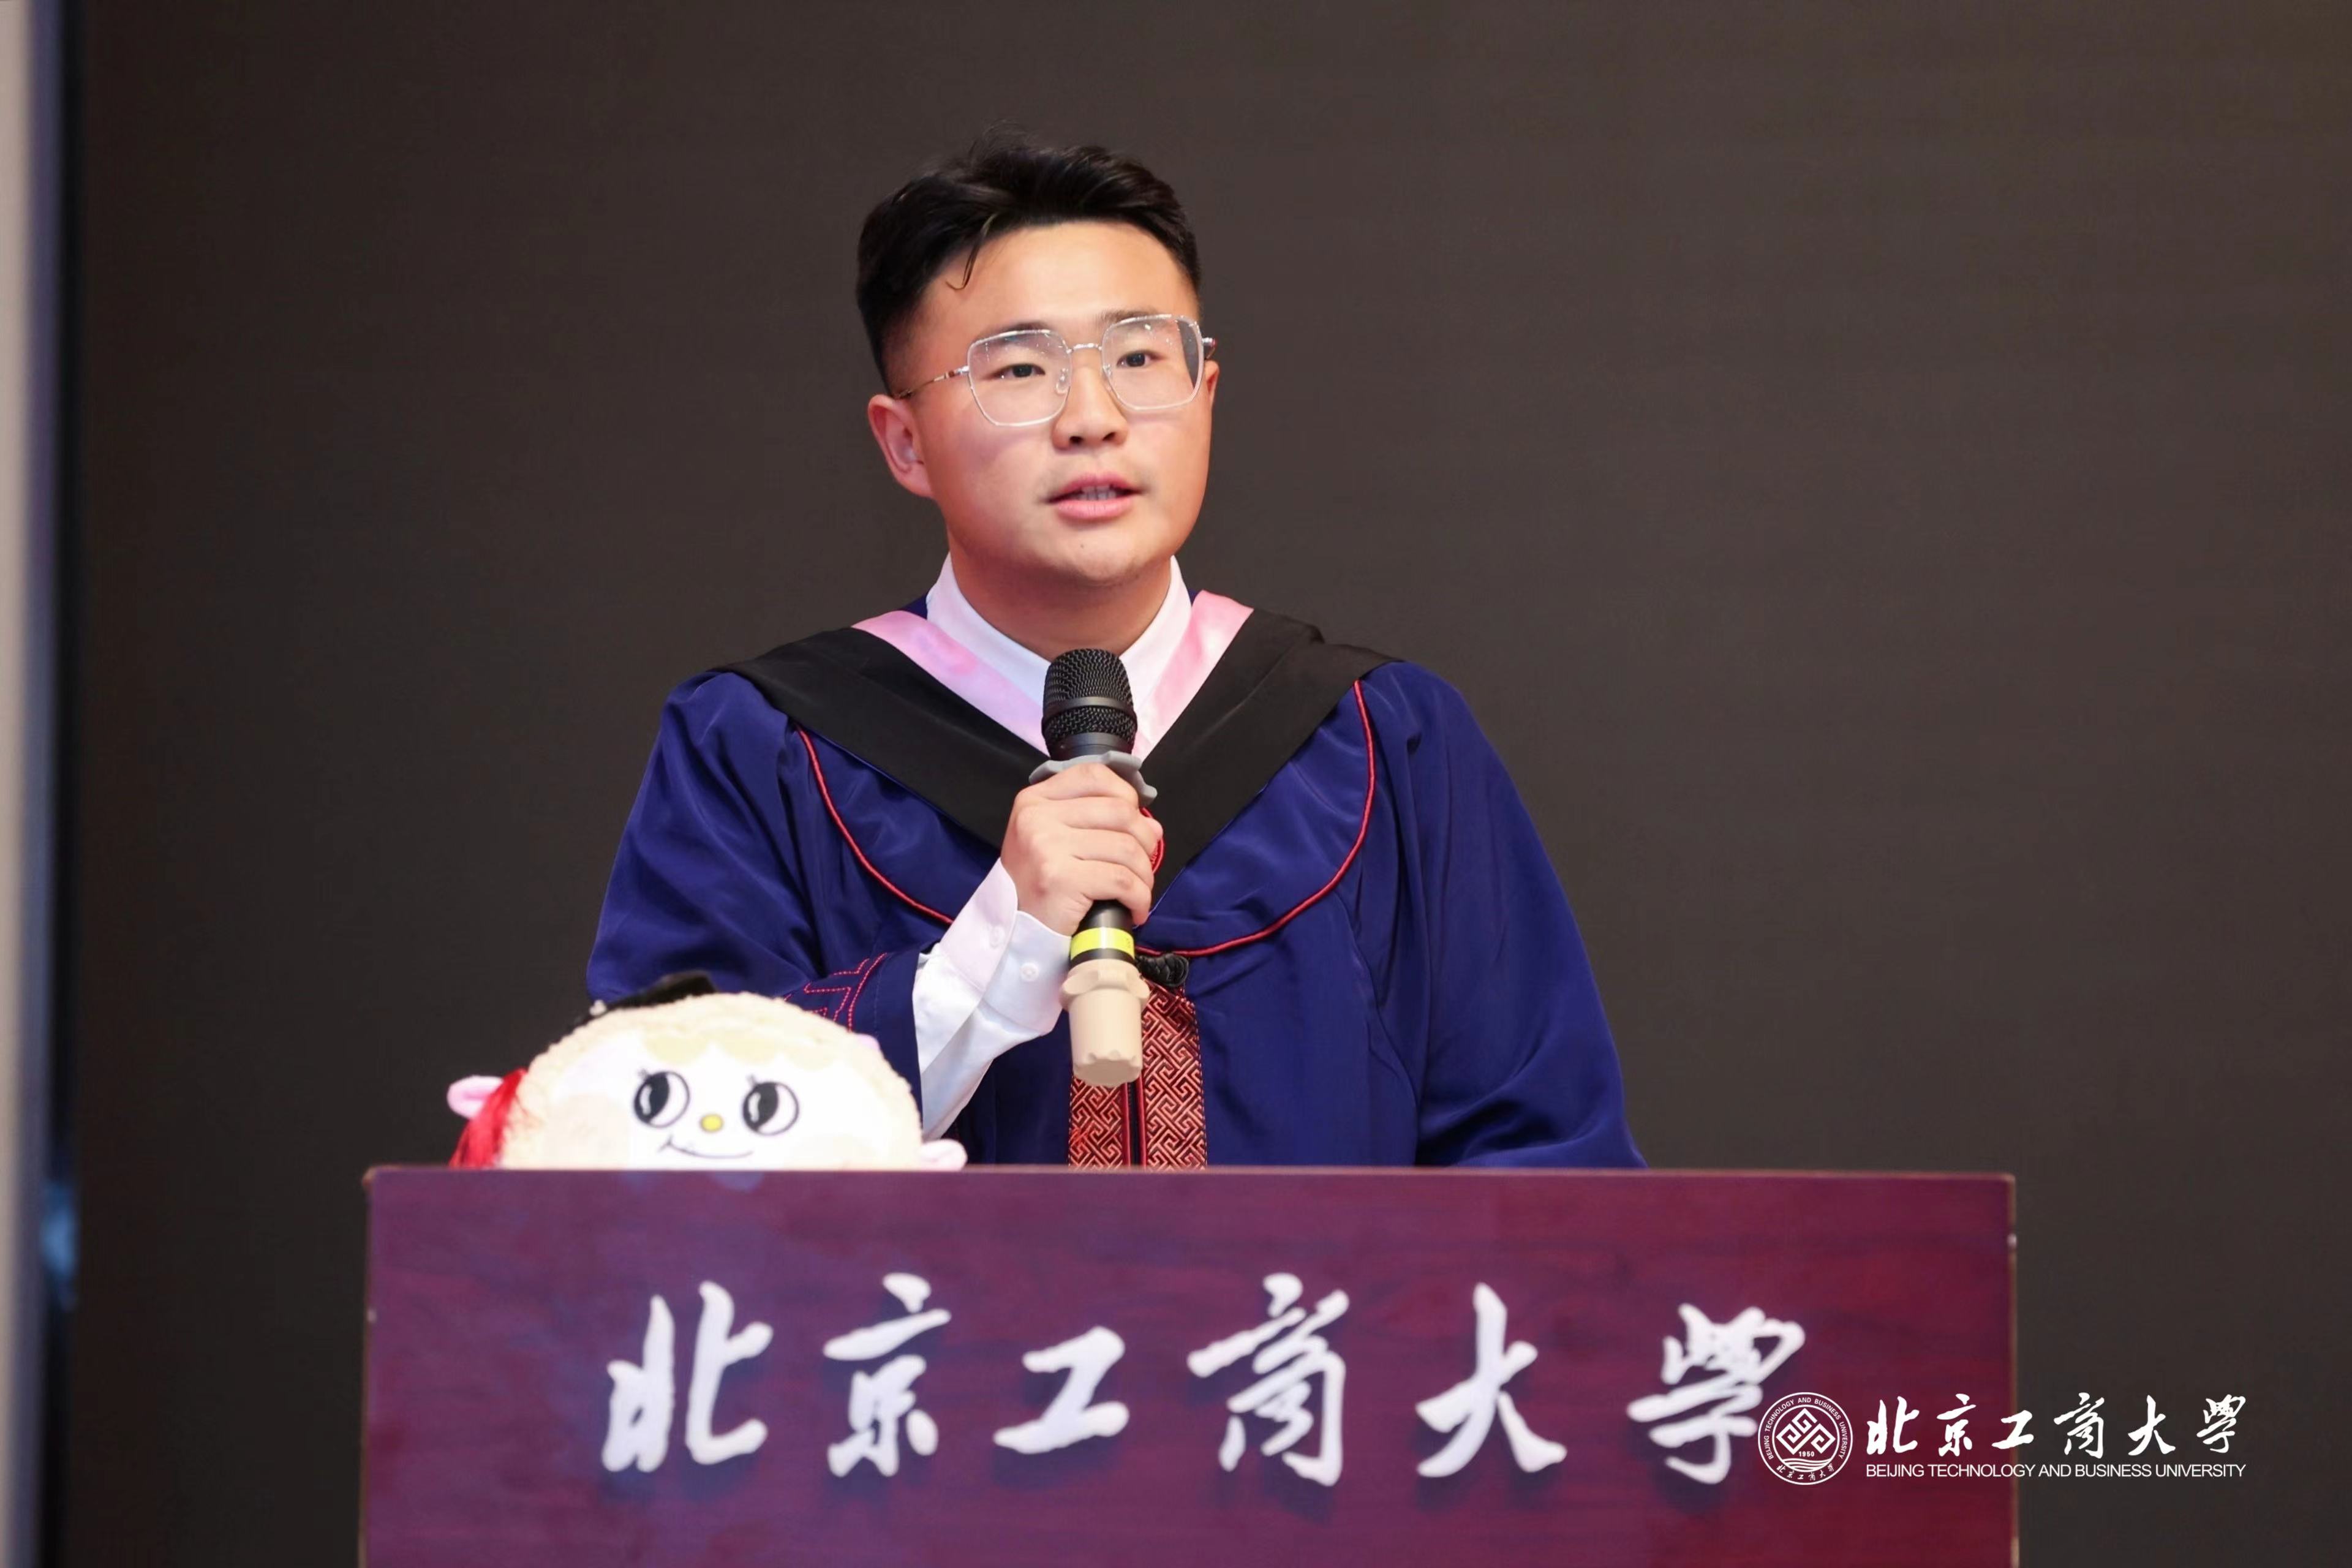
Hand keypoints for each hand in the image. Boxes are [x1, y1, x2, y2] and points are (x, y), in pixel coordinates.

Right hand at [1000, 763, 1162, 936]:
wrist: (1016, 932)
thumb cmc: (1040, 884)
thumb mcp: (1052, 839)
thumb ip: (1092, 820)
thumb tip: (1152, 825)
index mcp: (1034, 800)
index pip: (1094, 776)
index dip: (1125, 794)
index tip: (1133, 822)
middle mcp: (1037, 818)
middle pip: (1119, 811)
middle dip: (1144, 840)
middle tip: (1141, 866)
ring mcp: (1047, 846)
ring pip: (1126, 847)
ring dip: (1143, 874)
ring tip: (1138, 891)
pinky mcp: (1061, 879)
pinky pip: (1121, 880)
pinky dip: (1138, 897)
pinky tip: (1134, 909)